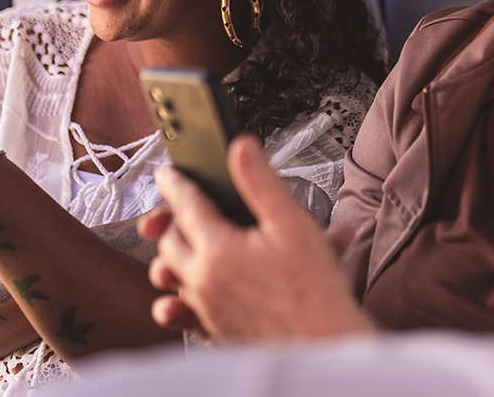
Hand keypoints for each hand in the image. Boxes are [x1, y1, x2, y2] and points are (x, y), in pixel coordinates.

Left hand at [140, 134, 374, 342]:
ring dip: (172, 258)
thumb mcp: (293, 224)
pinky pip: (183, 312)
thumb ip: (261, 182)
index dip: (175, 183)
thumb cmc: (316, 291)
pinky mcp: (215, 332)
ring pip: (173, 277)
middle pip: (170, 243)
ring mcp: (207, 310)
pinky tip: (189, 292)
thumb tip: (241, 148)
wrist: (326, 346)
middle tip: (179, 207)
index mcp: (218, 251)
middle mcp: (204, 282)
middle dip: (171, 221)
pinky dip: (179, 297)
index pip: (185, 205)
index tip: (168, 173)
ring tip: (181, 246)